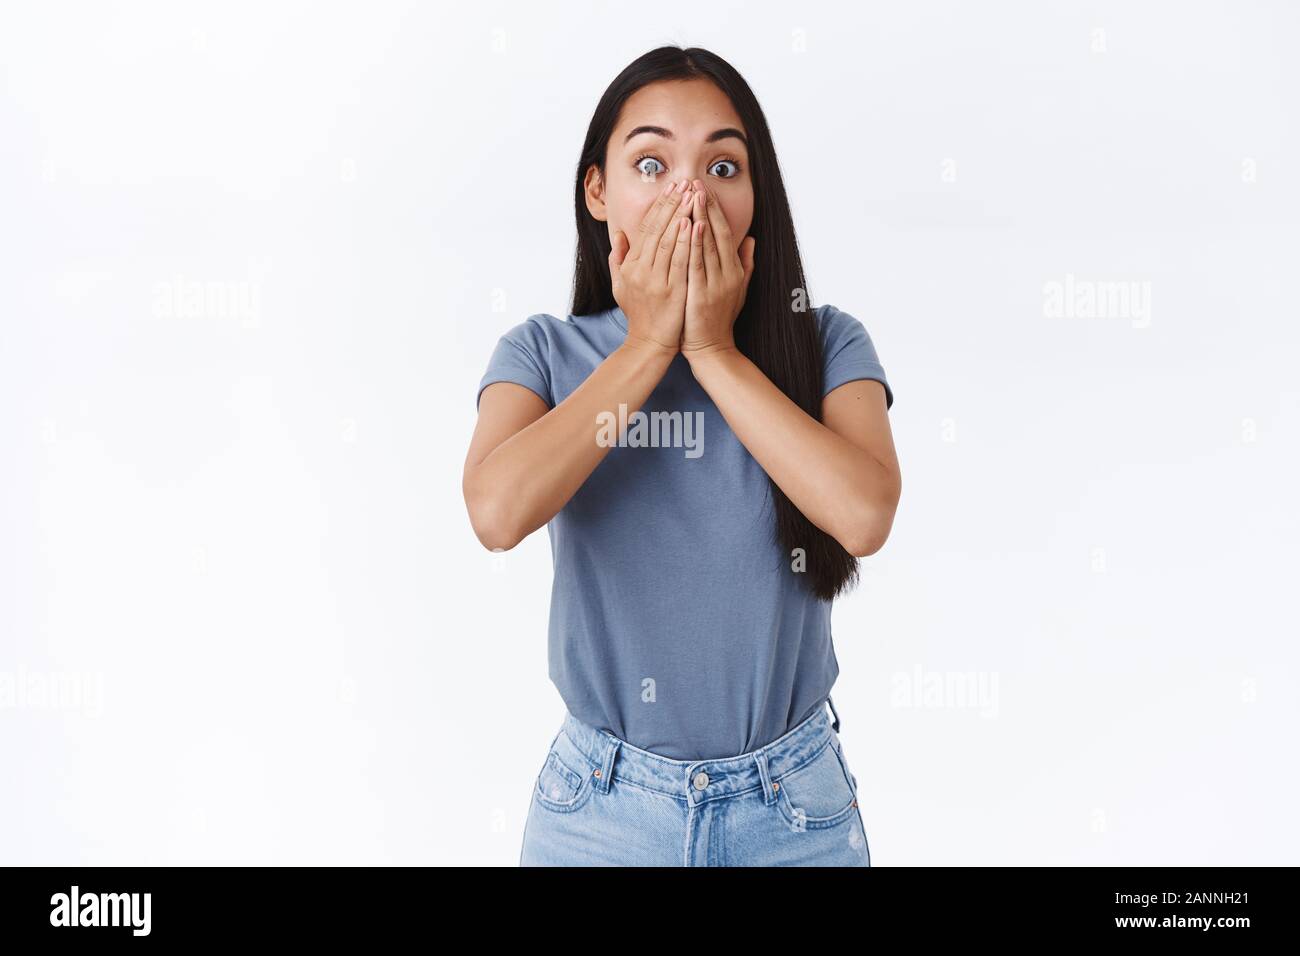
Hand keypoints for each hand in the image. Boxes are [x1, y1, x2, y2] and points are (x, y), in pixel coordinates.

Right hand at [609, 179, 695, 354]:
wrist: (649, 344)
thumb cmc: (639, 315)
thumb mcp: (621, 286)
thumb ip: (618, 259)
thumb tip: (618, 235)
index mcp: (631, 265)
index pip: (646, 228)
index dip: (659, 207)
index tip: (671, 188)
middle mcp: (641, 270)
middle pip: (657, 229)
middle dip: (672, 204)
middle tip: (684, 182)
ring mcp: (655, 281)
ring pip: (668, 241)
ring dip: (681, 215)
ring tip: (691, 195)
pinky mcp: (671, 291)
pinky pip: (679, 261)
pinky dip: (685, 241)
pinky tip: (692, 224)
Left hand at [682, 179, 755, 358]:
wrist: (711, 349)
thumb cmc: (718, 319)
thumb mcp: (737, 290)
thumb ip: (745, 264)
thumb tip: (751, 239)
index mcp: (735, 271)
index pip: (725, 233)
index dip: (714, 211)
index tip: (704, 190)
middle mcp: (728, 274)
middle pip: (717, 233)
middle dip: (706, 207)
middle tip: (696, 183)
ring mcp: (717, 284)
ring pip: (708, 244)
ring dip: (699, 217)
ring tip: (691, 195)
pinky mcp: (702, 294)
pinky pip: (697, 264)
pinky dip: (695, 243)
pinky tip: (690, 225)